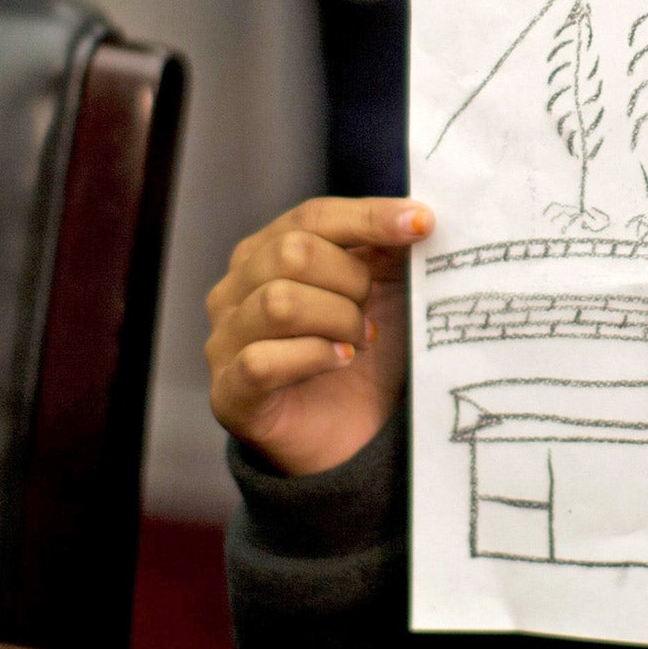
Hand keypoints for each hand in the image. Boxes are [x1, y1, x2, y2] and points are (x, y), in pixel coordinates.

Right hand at [205, 198, 432, 475]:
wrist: (355, 432)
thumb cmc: (366, 350)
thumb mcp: (385, 289)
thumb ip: (389, 248)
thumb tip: (416, 215)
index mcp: (266, 252)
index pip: (313, 217)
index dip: (369, 217)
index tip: (423, 223)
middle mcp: (234, 290)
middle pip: (292, 253)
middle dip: (351, 281)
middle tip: (372, 312)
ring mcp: (224, 342)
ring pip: (279, 302)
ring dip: (338, 320)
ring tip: (361, 340)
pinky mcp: (229, 394)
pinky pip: (262, 361)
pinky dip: (314, 356)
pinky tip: (342, 361)